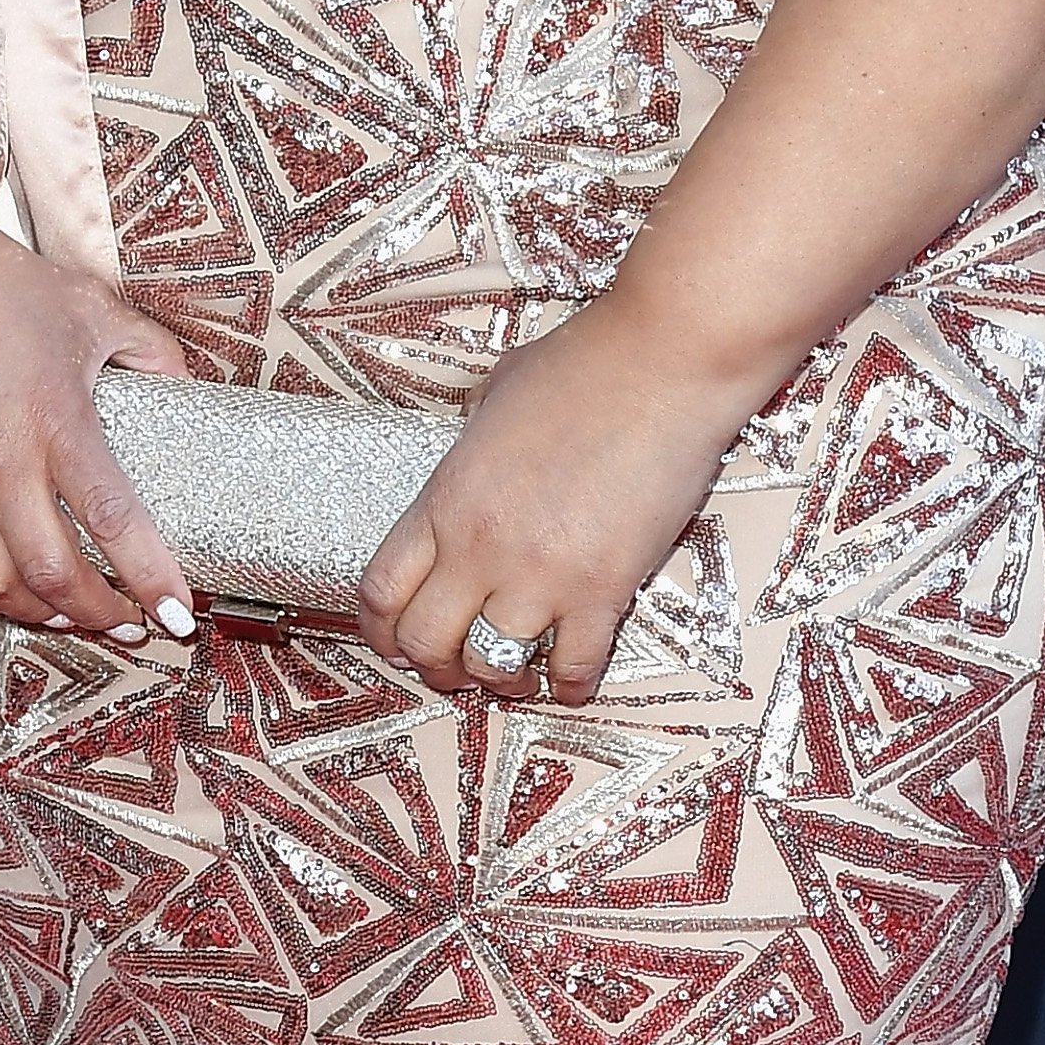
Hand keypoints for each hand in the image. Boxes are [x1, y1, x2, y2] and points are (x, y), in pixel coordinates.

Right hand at [0, 229, 195, 643]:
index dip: (150, 579)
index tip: (176, 616)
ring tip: (67, 612)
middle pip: (52, 576)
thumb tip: (186, 387)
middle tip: (126, 622)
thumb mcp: (92, 310)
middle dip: (99, 614)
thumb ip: (150, 352)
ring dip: (37, 613)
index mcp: (57, 420)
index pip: (113, 521)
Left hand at [356, 308, 747, 704]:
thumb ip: (471, 447)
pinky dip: (568, 683)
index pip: (381, 590)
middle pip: (426, 642)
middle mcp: (480, 546)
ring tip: (515, 675)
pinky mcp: (604, 590)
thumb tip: (472, 462)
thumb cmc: (586, 364)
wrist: (664, 361)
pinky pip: (573, 665)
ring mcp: (541, 574)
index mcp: (445, 498)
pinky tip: (570, 679)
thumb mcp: (494, 397)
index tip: (394, 641)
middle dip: (434, 666)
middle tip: (453, 668)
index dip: (380, 630)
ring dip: (499, 680)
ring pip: (493, 667)